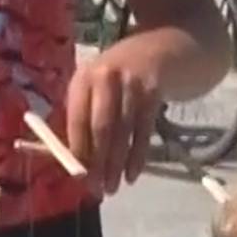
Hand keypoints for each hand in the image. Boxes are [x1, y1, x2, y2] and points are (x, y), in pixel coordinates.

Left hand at [63, 51, 161, 196]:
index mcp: (84, 78)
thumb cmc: (122, 76)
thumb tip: (73, 161)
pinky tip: (132, 174)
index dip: (77, 149)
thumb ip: (85, 118)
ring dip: (117, 164)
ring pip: (122, 132)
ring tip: (113, 188)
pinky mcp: (155, 92)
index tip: (78, 177)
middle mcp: (106, 77)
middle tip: (96, 189)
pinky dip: (138, 156)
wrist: (163, 48)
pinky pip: (144, 131)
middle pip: (100, 127)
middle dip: (98, 162)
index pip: (77, 118)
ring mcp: (132, 83)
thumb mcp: (99, 87)